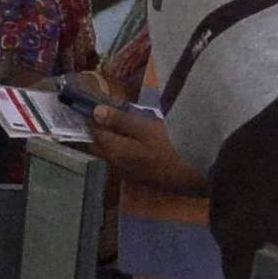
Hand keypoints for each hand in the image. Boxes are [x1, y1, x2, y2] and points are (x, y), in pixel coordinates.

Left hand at [83, 103, 198, 197]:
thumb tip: (96, 112)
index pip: (94, 132)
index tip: (85, 104)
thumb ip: (120, 120)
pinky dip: (116, 145)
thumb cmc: (171, 146)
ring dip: (104, 138)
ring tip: (107, 121)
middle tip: (92, 112)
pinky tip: (124, 137)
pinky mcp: (136, 174)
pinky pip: (118, 157)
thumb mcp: (146, 128)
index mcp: (115, 150)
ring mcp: (126, 171)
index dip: (88, 117)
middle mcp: (115, 163)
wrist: (192, 174)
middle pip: (96, 145)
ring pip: (107, 152)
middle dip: (92, 130)